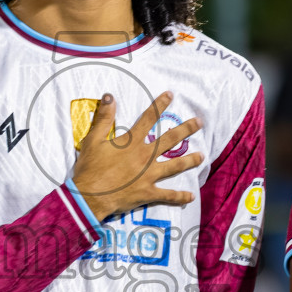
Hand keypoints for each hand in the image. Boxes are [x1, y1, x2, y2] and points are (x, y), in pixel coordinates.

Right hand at [70, 91, 203, 221]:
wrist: (89, 196)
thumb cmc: (90, 168)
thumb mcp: (93, 140)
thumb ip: (104, 118)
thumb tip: (109, 96)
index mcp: (132, 142)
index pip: (148, 118)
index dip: (160, 105)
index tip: (171, 95)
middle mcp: (145, 156)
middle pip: (171, 140)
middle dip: (186, 129)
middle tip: (199, 123)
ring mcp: (149, 175)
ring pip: (175, 166)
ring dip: (190, 160)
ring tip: (201, 156)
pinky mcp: (148, 193)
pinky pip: (168, 195)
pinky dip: (180, 196)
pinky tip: (191, 196)